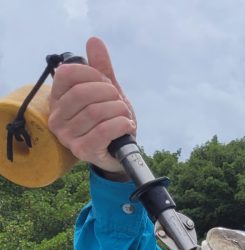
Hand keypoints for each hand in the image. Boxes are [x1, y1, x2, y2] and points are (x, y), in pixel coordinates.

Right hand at [48, 37, 136, 176]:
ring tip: (125, 115)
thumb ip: (101, 68)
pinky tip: (127, 125)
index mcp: (56, 98)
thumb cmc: (109, 120)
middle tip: (120, 102)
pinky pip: (103, 130)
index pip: (67, 74)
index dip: (92, 74)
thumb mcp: (106, 92)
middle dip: (109, 94)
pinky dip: (121, 124)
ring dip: (118, 110)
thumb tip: (94, 41)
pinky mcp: (82, 150)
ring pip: (95, 112)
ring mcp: (67, 136)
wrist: (118, 154)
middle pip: (83, 93)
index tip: (107, 83)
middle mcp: (56, 117)